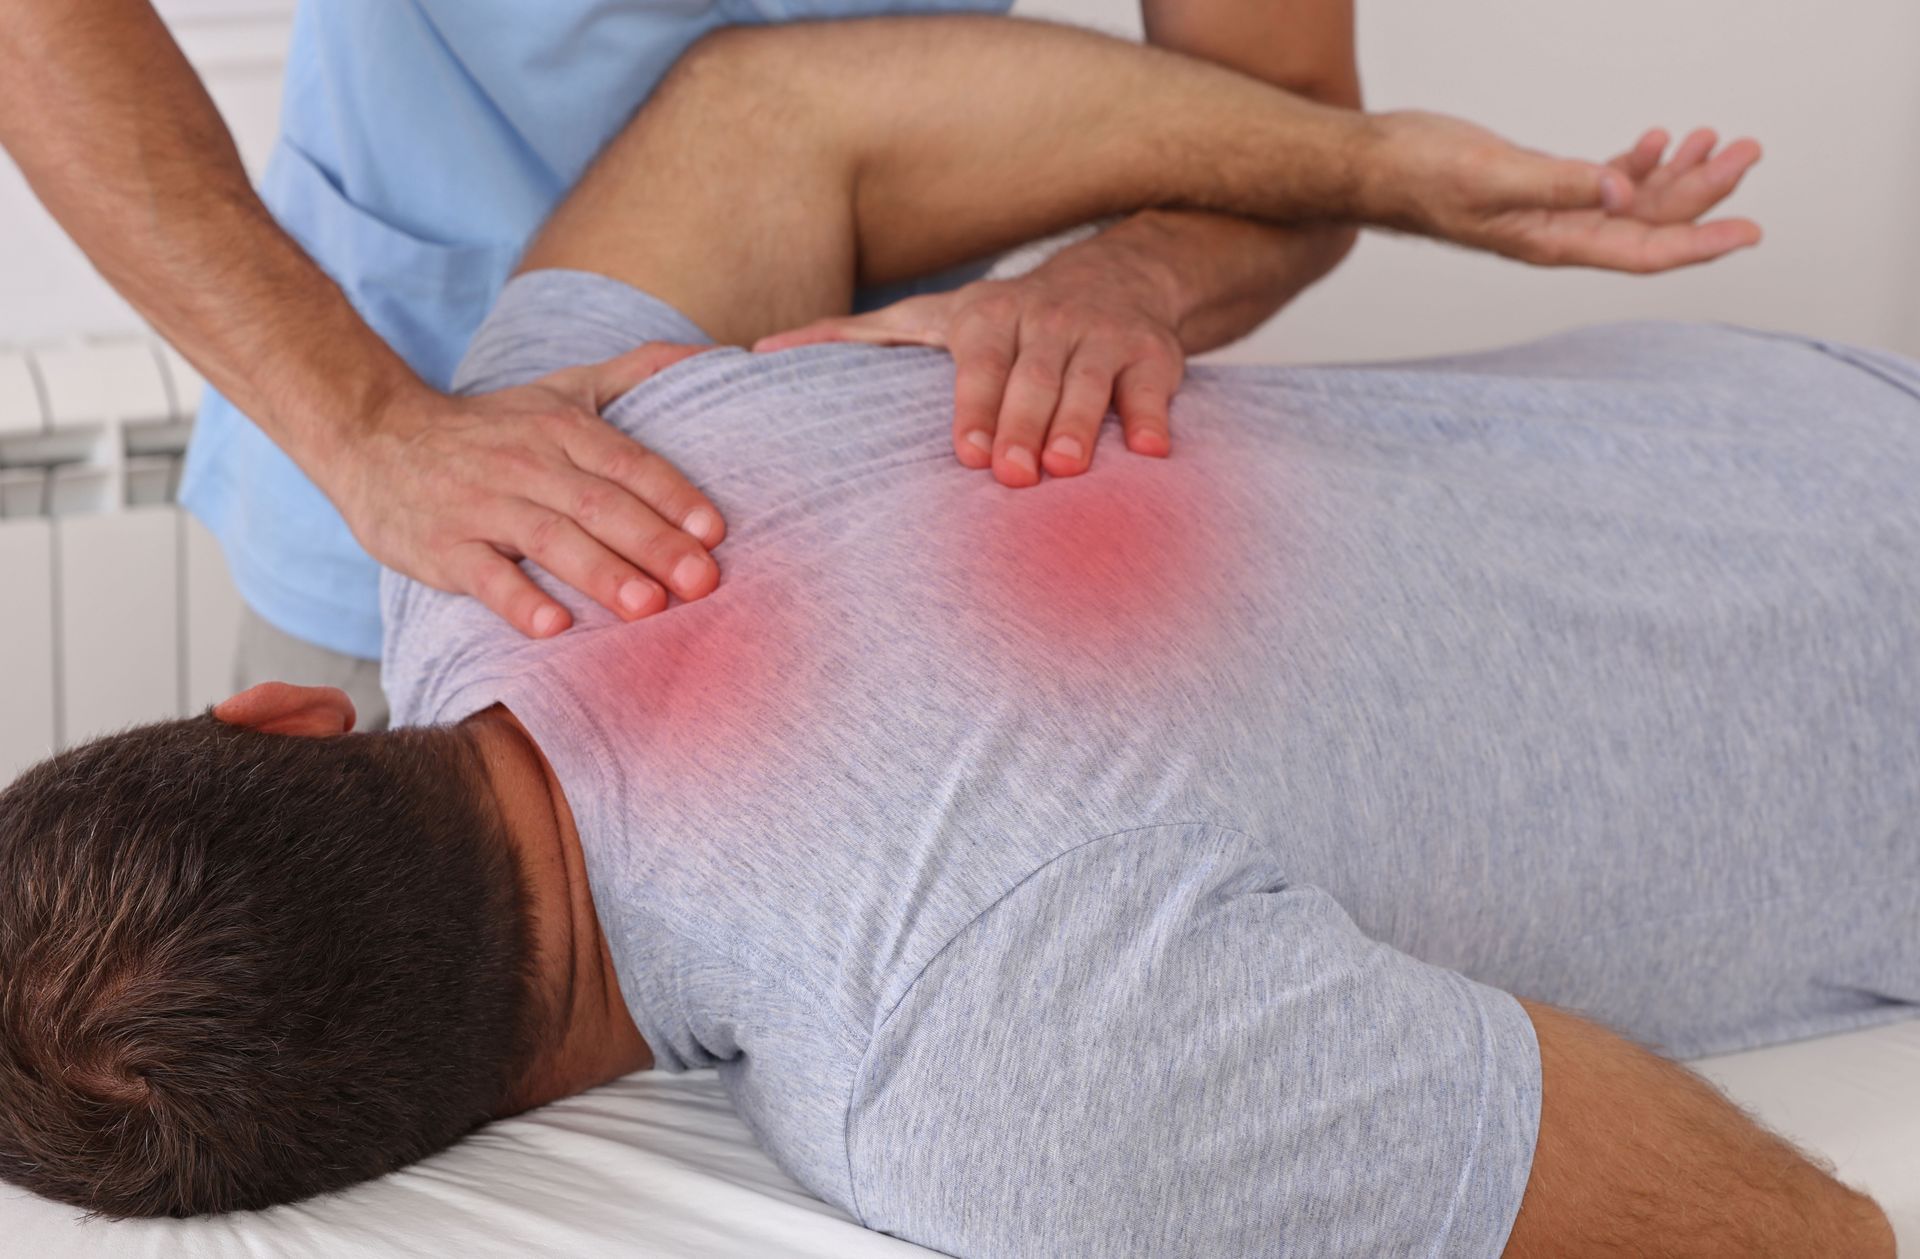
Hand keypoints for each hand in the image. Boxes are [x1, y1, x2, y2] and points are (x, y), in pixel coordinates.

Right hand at [332, 341, 723, 637]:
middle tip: (699, 582)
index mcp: (563, 428)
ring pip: (549, 538)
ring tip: (646, 608)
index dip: (673, 497)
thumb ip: (638, 371)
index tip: (714, 534)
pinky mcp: (443, 546)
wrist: (375, 437)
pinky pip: (484, 575)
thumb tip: (716, 354)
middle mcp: (527, 463)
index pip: (629, 462)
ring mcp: (482, 505)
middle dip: (653, 543)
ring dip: (600, 573)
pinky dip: (518, 600)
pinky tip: (553, 628)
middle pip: (600, 504)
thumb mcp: (563, 387)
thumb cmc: (490, 427)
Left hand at [755, 245, 1185, 487]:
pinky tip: (1152, 450)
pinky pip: (1156, 387)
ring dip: (1083, 421)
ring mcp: (1102, 337)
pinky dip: (1155, 416)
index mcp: (985, 319)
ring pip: (1091, 379)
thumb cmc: (1005, 322)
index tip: (967, 454)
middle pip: (1033, 375)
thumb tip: (757, 354)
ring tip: (1071, 467)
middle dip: (1023, 421)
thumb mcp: (929, 318)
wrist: (1120, 277)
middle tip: (1014, 474)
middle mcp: (1044, 322)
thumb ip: (854, 339)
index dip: (973, 405)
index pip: (976, 362)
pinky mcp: (1155, 355)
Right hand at [1368, 112, 1762, 272]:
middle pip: (1649, 224)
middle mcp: (1559, 234)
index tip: (1750, 232)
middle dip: (1705, 191)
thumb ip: (1557, 183)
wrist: (1374, 165)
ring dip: (1679, 174)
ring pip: (1633, 203)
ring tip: (1719, 139)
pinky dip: (1638, 162)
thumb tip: (1620, 188)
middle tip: (1748, 150)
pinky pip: (1605, 184)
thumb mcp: (1491, 174)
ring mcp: (1551, 213)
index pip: (1642, 251)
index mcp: (1551, 241)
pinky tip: (1658, 139)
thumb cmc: (1418, 174)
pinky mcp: (1540, 188)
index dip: (1700, 243)